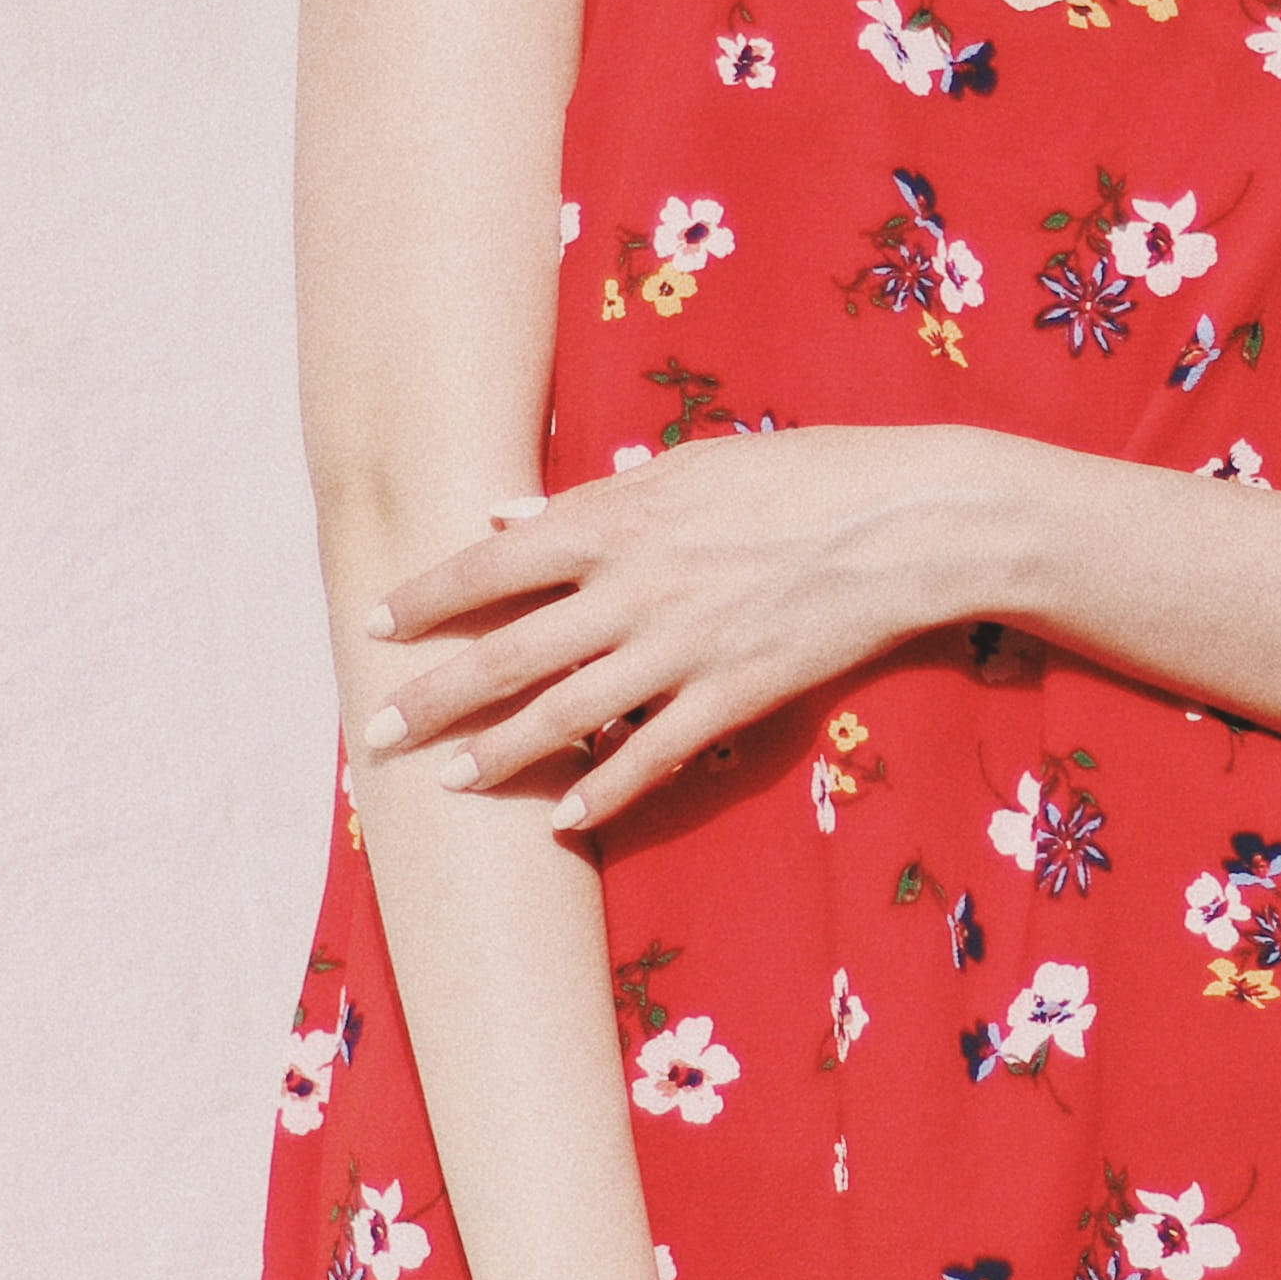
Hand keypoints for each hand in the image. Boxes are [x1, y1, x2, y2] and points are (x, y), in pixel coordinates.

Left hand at [359, 425, 1008, 834]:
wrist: (904, 523)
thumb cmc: (800, 474)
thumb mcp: (690, 462)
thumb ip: (592, 497)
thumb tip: (506, 517)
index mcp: (617, 518)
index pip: (492, 564)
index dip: (427, 597)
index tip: (377, 622)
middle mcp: (634, 588)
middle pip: (508, 654)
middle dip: (433, 698)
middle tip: (376, 731)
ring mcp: (681, 649)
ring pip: (565, 717)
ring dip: (498, 754)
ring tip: (448, 782)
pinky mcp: (732, 696)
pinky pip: (651, 756)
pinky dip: (602, 791)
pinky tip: (561, 817)